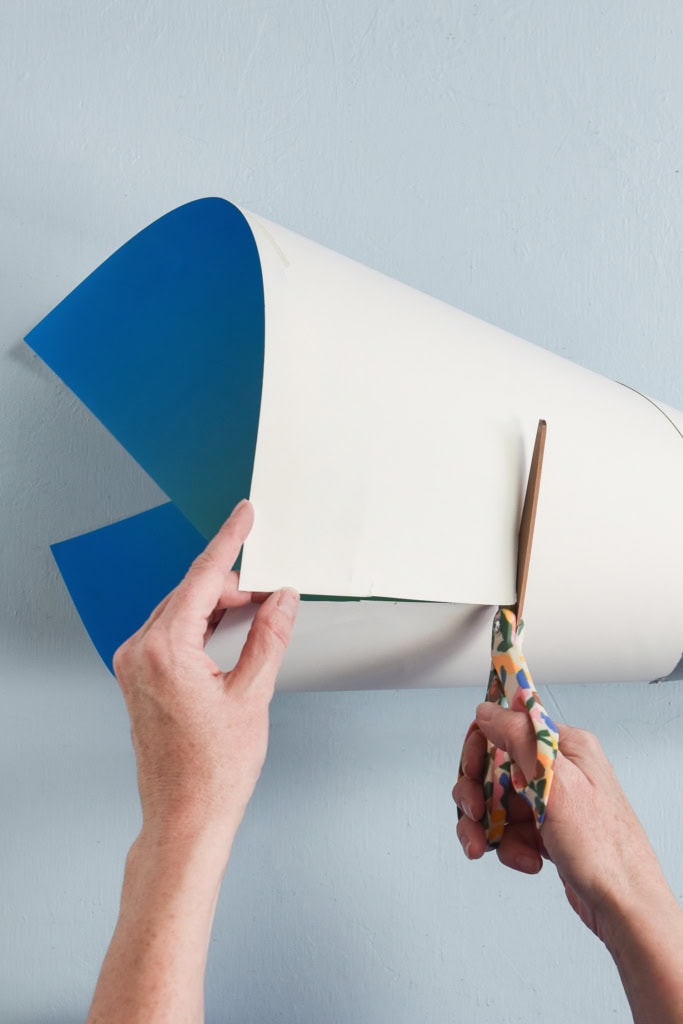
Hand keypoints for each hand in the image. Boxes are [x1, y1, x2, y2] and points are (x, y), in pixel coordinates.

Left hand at [113, 499, 298, 855]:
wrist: (185, 816)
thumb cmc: (214, 770)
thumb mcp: (253, 695)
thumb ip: (269, 637)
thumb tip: (282, 600)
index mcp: (165, 650)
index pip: (203, 578)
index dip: (230, 541)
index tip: (244, 514)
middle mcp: (140, 651)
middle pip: (191, 592)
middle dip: (232, 585)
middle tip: (272, 591)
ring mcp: (133, 664)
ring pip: (180, 610)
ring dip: (217, 605)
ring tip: (256, 613)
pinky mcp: (137, 676)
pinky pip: (170, 631)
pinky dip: (200, 624)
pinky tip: (226, 630)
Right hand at [453, 703, 667, 939]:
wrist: (623, 908)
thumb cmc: (603, 849)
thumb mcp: (556, 784)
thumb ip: (520, 740)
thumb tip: (489, 710)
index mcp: (564, 748)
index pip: (508, 728)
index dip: (480, 747)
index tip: (471, 770)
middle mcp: (558, 771)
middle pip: (494, 768)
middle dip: (477, 794)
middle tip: (475, 813)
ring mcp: (552, 803)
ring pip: (496, 803)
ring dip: (486, 827)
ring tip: (486, 846)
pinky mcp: (548, 832)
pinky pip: (510, 830)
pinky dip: (509, 847)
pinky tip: (527, 860)